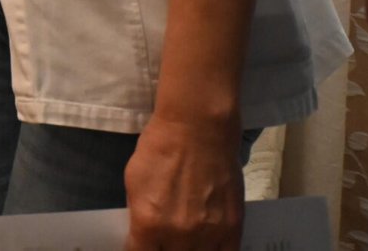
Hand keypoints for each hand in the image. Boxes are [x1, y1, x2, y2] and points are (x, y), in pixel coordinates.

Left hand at [122, 113, 243, 250]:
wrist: (199, 129)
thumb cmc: (159, 148)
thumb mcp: (133, 181)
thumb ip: (138, 213)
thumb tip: (142, 232)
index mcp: (148, 223)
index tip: (141, 246)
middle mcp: (178, 235)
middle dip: (162, 250)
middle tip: (162, 240)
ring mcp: (209, 234)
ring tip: (184, 242)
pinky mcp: (233, 228)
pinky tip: (207, 246)